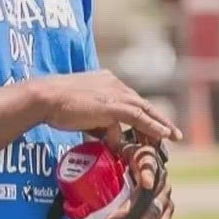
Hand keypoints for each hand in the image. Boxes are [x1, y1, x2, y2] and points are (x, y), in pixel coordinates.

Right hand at [34, 71, 181, 145]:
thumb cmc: (55, 104)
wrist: (45, 97)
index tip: (151, 124)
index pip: (130, 98)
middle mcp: (114, 83)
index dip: (142, 112)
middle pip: (141, 103)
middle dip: (157, 118)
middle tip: (171, 132)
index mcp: (105, 80)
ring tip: (173, 136)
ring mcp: (114, 93)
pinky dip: (153, 126)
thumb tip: (110, 138)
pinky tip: (164, 135)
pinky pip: (139, 117)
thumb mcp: (82, 112)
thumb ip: (98, 123)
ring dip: (161, 124)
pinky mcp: (113, 105)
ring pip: (145, 109)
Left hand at [100, 132, 174, 218]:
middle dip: (130, 215)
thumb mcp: (111, 151)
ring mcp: (165, 194)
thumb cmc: (119, 159)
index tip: (144, 184)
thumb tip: (75, 166)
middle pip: (149, 196)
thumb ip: (99, 154)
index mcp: (145, 158)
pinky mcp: (167, 208)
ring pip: (156, 214)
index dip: (148, 173)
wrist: (135, 164)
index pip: (149, 163)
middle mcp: (159, 176)